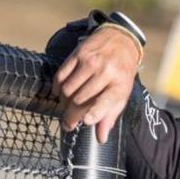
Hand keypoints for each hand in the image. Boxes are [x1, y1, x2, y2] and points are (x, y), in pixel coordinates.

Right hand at [52, 27, 139, 142]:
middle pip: (80, 100)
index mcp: (119, 85)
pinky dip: (57, 87)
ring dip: (63, 102)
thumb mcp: (122, 94)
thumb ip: (110, 116)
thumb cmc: (121, 73)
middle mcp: (105, 72)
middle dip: (71, 116)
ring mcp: (90, 62)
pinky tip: (61, 92)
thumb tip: (100, 139)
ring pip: (68, 89)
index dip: (95, 113)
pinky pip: (61, 76)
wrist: (120, 39)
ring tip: (66, 106)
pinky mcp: (77, 54)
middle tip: (68, 125)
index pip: (106, 100)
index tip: (85, 122)